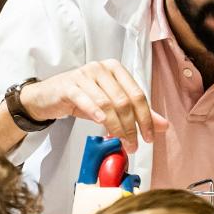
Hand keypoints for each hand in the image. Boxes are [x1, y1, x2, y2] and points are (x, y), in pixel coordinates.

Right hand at [20, 60, 168, 152]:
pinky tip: (102, 123)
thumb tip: (164, 126)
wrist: (49, 97)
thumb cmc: (82, 98)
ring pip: (107, 103)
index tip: (150, 137)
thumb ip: (137, 113)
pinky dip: (96, 112)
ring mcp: (84, 75)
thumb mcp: (111, 105)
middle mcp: (101, 68)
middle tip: (134, 145)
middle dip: (132, 126)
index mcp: (116, 69)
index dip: (147, 118)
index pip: (137, 94)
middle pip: (124, 101)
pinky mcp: (68, 85)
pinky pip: (85, 99)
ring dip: (117, 126)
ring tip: (122, 142)